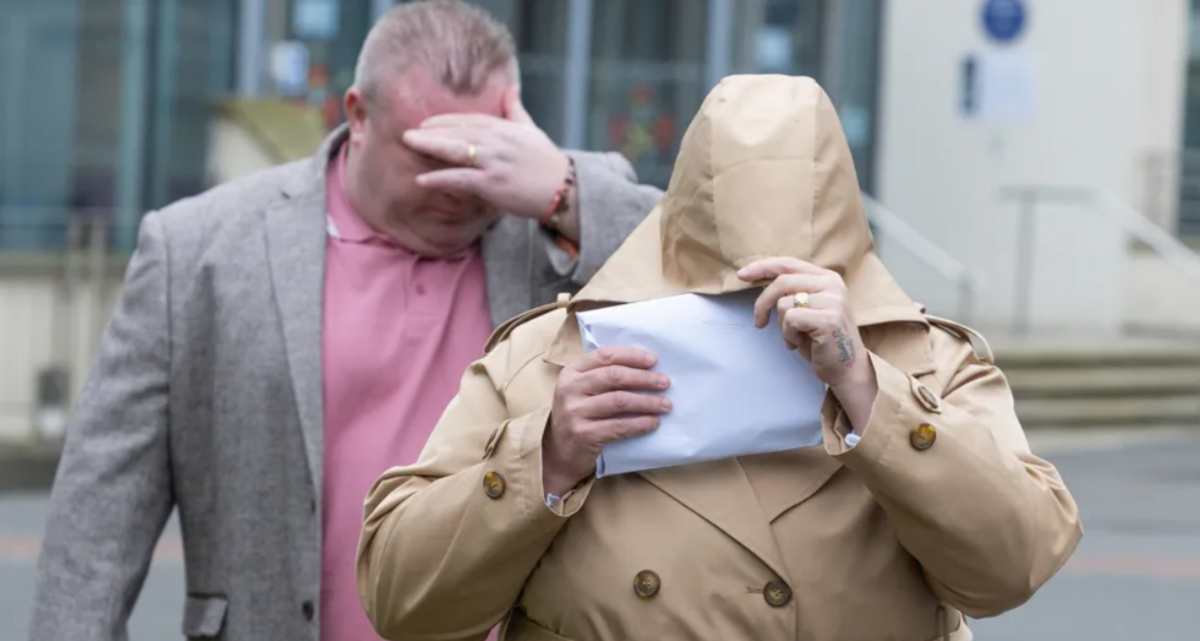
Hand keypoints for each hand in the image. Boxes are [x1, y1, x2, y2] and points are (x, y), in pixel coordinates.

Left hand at [401, 85, 572, 220]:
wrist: (563, 190)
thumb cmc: (546, 162)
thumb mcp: (532, 131)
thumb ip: (516, 110)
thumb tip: (511, 88)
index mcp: (505, 128)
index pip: (469, 120)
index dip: (446, 120)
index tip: (426, 123)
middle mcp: (497, 142)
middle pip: (458, 132)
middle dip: (431, 131)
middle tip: (406, 132)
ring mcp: (493, 162)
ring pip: (455, 150)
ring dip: (429, 146)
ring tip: (408, 144)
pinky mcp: (492, 184)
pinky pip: (460, 179)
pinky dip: (440, 178)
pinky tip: (421, 180)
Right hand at [542, 347, 671, 494]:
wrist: (558, 452)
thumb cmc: (578, 416)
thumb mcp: (581, 390)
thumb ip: (602, 376)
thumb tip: (645, 368)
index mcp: (571, 372)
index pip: (605, 356)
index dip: (631, 356)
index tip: (654, 360)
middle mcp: (570, 389)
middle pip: (614, 376)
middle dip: (644, 378)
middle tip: (665, 382)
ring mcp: (575, 412)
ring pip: (619, 400)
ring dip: (647, 402)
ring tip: (666, 404)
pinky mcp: (583, 434)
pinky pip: (618, 426)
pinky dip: (640, 423)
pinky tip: (653, 422)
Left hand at [738, 257, 874, 392]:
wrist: (846, 369)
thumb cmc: (820, 341)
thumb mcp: (805, 309)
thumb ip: (790, 292)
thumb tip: (759, 279)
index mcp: (827, 278)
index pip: (788, 264)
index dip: (763, 267)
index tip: (742, 275)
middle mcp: (832, 285)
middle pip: (782, 281)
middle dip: (763, 303)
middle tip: (759, 322)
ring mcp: (833, 301)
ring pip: (784, 303)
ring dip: (782, 326)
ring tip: (795, 337)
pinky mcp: (829, 319)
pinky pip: (791, 320)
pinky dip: (789, 335)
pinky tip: (799, 344)